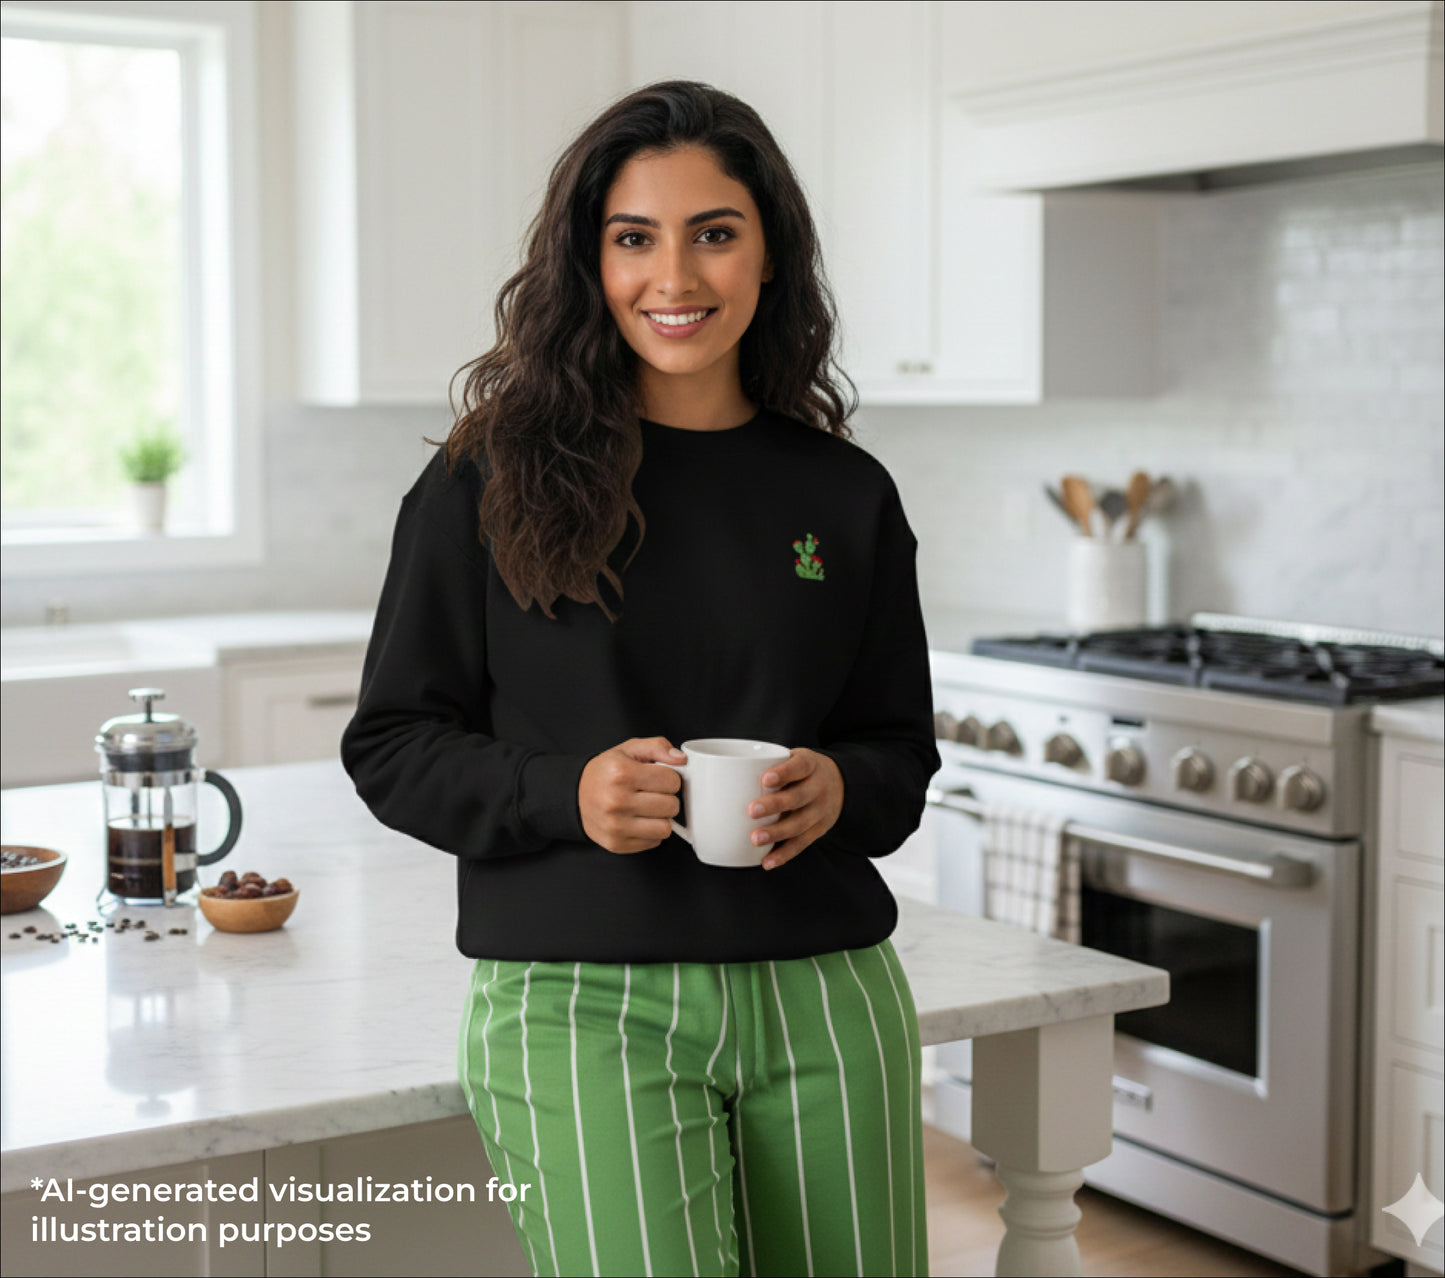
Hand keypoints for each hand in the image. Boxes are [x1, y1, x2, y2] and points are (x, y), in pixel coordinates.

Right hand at [579, 737, 683, 853]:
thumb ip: (657, 747)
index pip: (672, 781)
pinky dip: (650, 832)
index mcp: (622, 773)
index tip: (658, 778)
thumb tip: (681, 759)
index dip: (669, 778)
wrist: (575, 796)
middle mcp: (617, 801)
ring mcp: (616, 826)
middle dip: (667, 798)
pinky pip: (654, 842)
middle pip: (671, 806)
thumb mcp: (629, 749)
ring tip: (647, 808)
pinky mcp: (617, 844)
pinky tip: (637, 820)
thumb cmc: (606, 772)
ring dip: (661, 818)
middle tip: (652, 793)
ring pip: (665, 828)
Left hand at [747, 749, 843, 870]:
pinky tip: (766, 861)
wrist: (841, 783)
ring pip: (800, 824)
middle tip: (751, 810)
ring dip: (777, 833)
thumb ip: (768, 763)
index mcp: (810, 765)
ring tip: (755, 839)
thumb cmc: (801, 770)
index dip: (784, 772)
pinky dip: (784, 854)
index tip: (765, 778)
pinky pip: (801, 844)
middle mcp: (819, 788)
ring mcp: (821, 811)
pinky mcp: (819, 830)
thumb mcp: (793, 758)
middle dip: (775, 805)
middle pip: (799, 797)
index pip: (800, 766)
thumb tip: (718, 772)